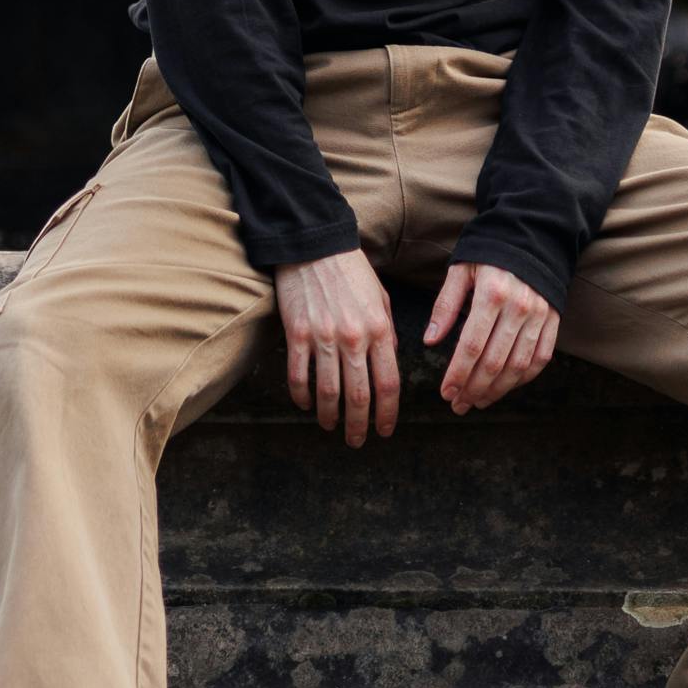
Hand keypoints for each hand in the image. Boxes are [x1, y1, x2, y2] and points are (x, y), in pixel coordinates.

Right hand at [273, 247, 399, 448]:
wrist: (315, 246)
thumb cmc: (351, 271)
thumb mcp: (381, 297)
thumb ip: (388, 331)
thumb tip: (390, 360)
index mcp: (379, 329)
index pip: (388, 383)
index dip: (388, 413)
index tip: (385, 429)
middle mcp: (353, 338)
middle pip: (359, 395)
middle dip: (359, 425)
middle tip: (357, 441)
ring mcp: (323, 337)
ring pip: (328, 392)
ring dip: (331, 416)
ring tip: (332, 427)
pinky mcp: (297, 334)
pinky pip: (299, 375)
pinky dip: (302, 396)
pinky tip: (305, 405)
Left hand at [424, 260, 559, 411]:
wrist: (533, 235)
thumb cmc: (489, 253)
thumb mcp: (461, 270)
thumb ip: (445, 305)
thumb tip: (430, 342)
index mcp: (492, 293)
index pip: (471, 345)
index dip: (458, 374)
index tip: (445, 392)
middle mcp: (519, 307)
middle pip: (495, 361)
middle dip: (474, 389)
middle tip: (458, 404)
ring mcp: (540, 315)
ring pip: (518, 365)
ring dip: (497, 390)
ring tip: (478, 401)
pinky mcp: (554, 320)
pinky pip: (540, 358)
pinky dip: (523, 378)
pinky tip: (505, 387)